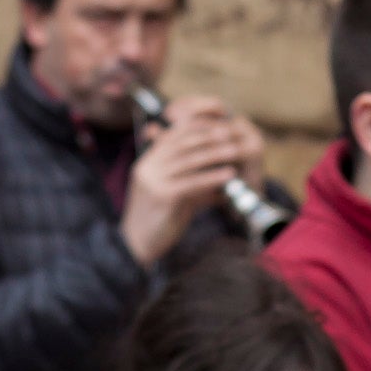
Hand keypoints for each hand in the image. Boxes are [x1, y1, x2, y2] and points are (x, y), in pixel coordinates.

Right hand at [122, 95, 258, 264]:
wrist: (136, 245)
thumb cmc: (158, 221)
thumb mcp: (173, 193)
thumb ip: (190, 179)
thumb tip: (219, 172)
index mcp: (147, 162)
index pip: (173, 135)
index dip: (197, 127)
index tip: (218, 125)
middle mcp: (148, 167)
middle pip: (183, 143)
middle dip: (209, 137)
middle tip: (230, 134)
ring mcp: (153, 181)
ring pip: (189, 160)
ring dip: (215, 154)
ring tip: (234, 151)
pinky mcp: (163, 196)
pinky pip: (193, 182)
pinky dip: (213, 177)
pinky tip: (228, 175)